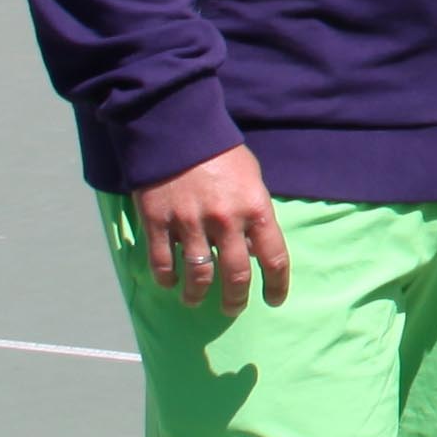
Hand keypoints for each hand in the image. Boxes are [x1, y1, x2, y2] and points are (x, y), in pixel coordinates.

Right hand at [131, 145, 289, 316]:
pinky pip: (163, 263)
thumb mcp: (251, 178)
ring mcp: (191, 223)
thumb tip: (252, 248)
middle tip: (232, 308)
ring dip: (197, 295)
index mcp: (255, 208)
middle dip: (235, 300)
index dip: (277, 285)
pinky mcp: (159, 222)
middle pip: (236, 276)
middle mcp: (226, 221)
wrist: (176, 128)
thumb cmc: (219, 153)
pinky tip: (170, 283)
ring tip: (195, 300)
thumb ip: (254, 213)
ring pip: (198, 276)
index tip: (274, 299)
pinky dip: (167, 278)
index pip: (274, 258)